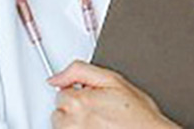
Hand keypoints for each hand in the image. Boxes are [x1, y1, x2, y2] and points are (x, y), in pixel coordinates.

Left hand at [48, 60, 180, 127]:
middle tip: (99, 111)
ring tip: (98, 123)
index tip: (95, 97)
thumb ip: (80, 71)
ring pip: (63, 127)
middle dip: (76, 109)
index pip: (62, 91)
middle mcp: (72, 123)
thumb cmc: (137, 114)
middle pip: (60, 111)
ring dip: (76, 125)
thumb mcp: (114, 80)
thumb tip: (55, 77)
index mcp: (79, 101)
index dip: (82, 92)